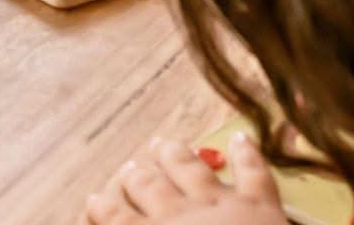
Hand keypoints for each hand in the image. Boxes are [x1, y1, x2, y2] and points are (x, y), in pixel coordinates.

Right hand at [80, 133, 286, 224]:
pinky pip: (253, 172)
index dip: (103, 210)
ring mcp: (220, 205)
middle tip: (129, 168)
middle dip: (137, 178)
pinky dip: (248, 153)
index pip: (118, 221)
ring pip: (190, 169)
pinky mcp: (260, 206)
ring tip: (162, 142)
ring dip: (175, 155)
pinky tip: (242, 137)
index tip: (92, 198)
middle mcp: (180, 216)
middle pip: (150, 188)